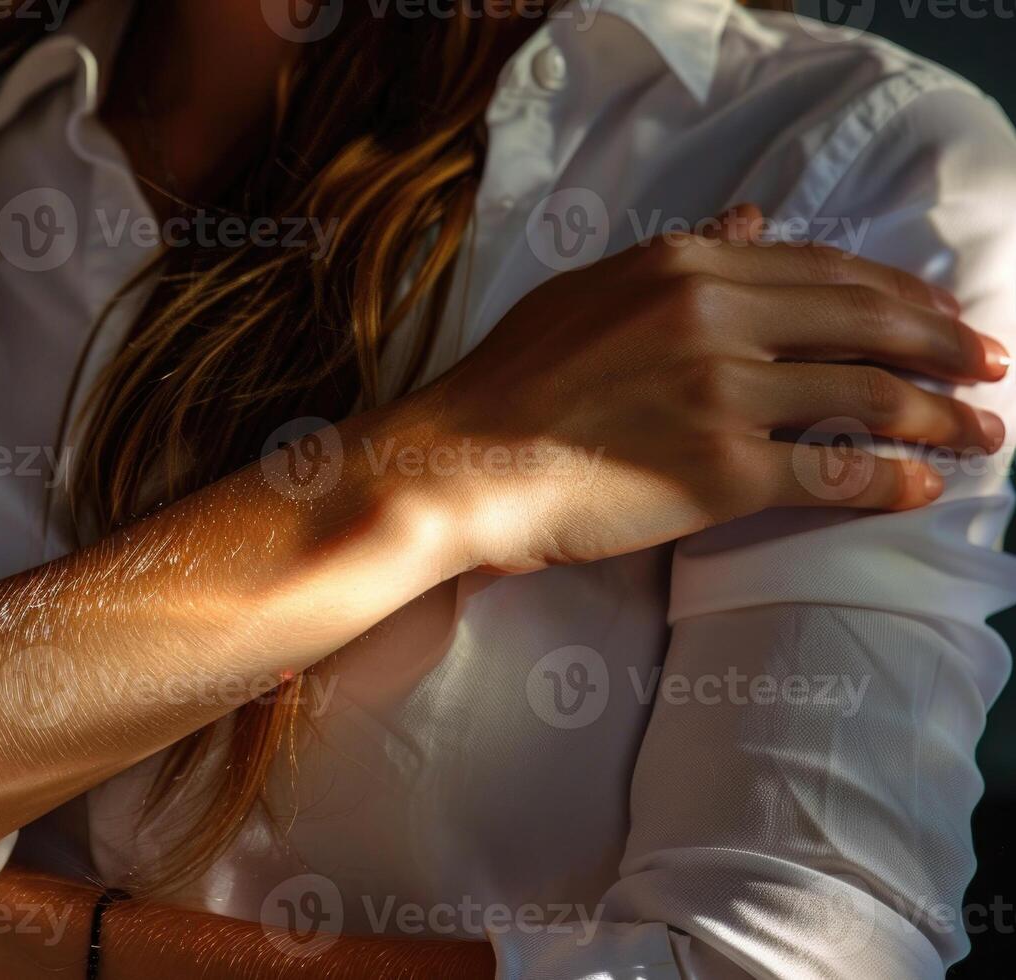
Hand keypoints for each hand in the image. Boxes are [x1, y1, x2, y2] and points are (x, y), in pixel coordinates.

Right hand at [410, 204, 1007, 573]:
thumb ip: (678, 256)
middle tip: (992, 364)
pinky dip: (892, 483)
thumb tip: (750, 219)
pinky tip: (924, 491)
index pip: (824, 270)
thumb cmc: (509, 381)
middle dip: (946, 345)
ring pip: (867, 399)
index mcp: (685, 267)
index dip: (898, 292)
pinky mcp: (720, 473)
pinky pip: (832, 475)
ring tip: (983, 433)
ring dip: (942, 418)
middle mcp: (715, 318)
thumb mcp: (589, 291)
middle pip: (867, 324)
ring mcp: (722, 395)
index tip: (939, 313)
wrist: (460, 462)